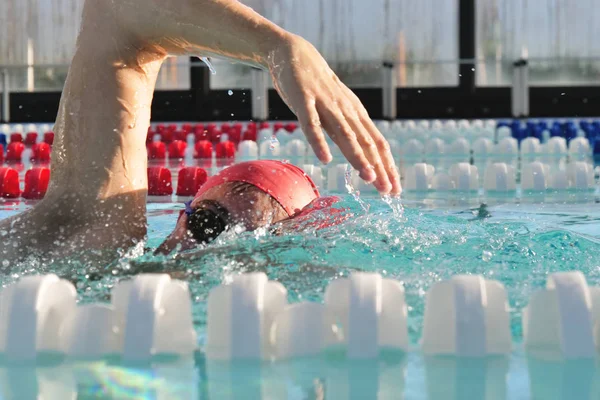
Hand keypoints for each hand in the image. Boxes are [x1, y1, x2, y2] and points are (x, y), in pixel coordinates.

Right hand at [267, 34, 400, 194]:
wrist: (294, 53)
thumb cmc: (317, 86)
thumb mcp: (338, 108)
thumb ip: (349, 130)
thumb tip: (364, 155)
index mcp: (355, 114)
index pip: (377, 144)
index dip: (387, 166)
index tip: (394, 189)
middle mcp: (345, 111)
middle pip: (366, 143)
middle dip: (379, 168)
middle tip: (388, 191)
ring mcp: (325, 105)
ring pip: (344, 135)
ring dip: (357, 157)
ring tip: (368, 178)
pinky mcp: (303, 101)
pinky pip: (311, 124)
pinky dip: (319, 141)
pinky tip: (325, 159)